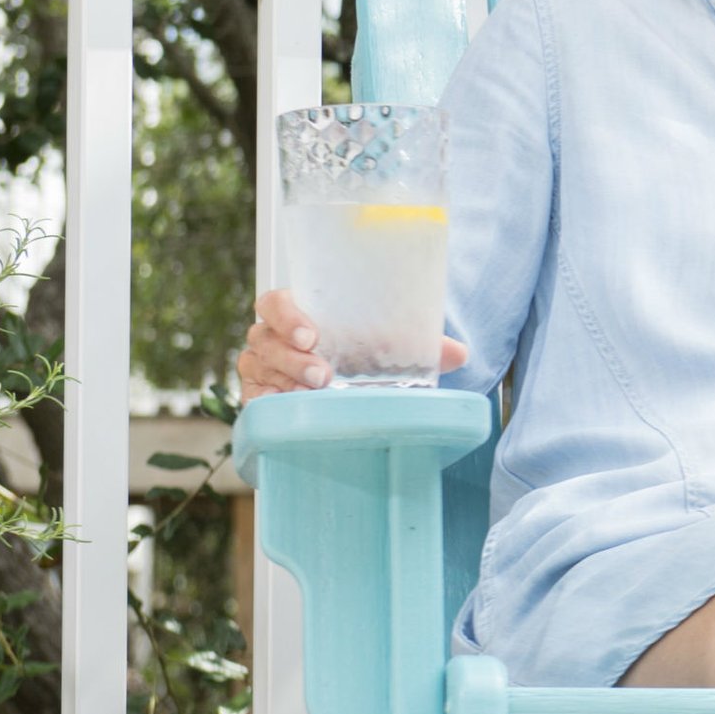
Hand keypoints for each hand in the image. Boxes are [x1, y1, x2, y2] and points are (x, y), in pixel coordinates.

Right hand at [238, 288, 466, 396]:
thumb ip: (422, 344)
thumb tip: (460, 353)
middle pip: (267, 340)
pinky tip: (290, 410)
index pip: (275, 303)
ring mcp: (260, 368)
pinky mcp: (257, 397)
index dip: (287, 316)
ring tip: (314, 394)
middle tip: (324, 375)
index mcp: (296, 311)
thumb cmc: (361, 351)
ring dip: (287, 382)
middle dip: (294, 358)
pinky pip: (254, 400)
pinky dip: (270, 404)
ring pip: (260, 370)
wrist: (347, 382)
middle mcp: (271, 337)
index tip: (312, 335)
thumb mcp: (388, 344)